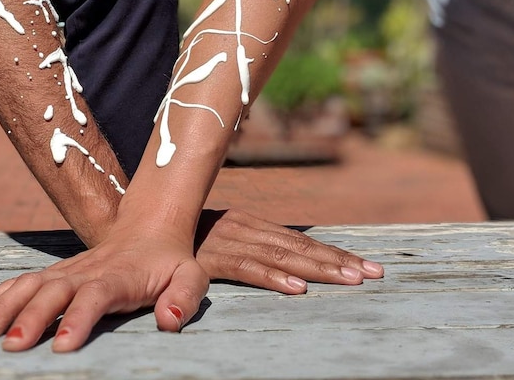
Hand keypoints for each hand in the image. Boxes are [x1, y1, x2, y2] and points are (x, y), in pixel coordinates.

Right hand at [0, 226, 208, 352]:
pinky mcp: (51, 274)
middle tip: (9, 344)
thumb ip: (185, 297)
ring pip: (27, 285)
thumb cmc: (170, 262)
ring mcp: (65, 271)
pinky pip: (16, 283)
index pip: (96, 296)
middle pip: (52, 291)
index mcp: (118, 277)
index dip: (79, 319)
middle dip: (29, 316)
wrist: (149, 229)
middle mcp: (85, 272)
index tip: (63, 345)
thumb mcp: (191, 277)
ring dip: (0, 307)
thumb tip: (169, 321)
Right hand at [195, 209, 383, 291]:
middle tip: (375, 274)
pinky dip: (271, 278)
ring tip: (349, 280)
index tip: (368, 266)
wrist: (139, 232)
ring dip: (316, 269)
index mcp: (249, 225)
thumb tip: (287, 265)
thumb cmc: (181, 241)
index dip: (334, 254)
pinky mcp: (207, 260)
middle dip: (338, 261)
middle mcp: (242, 228)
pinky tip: (296, 289)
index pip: (300, 241)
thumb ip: (249, 250)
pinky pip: (245, 270)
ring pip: (279, 257)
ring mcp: (226, 242)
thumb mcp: (219, 241)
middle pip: (298, 248)